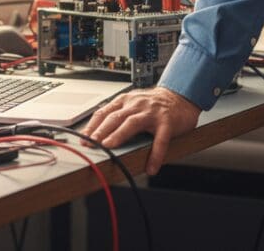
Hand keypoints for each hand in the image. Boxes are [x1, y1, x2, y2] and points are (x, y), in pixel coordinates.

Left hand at [85, 87, 200, 175]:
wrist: (180, 96)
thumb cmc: (154, 104)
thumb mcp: (133, 104)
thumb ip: (118, 115)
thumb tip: (97, 134)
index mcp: (126, 101)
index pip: (104, 112)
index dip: (92, 126)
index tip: (83, 139)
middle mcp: (137, 104)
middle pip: (115, 117)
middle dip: (100, 131)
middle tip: (91, 144)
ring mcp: (152, 113)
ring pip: (132, 123)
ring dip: (118, 135)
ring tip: (109, 147)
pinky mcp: (167, 122)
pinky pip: (160, 140)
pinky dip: (155, 154)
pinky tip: (151, 167)